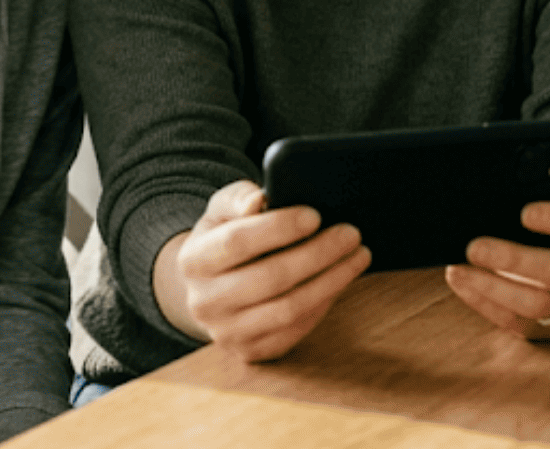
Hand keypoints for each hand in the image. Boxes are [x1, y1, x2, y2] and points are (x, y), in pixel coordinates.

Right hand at [153, 180, 370, 362]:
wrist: (208, 290)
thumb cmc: (222, 241)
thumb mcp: (220, 212)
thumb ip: (238, 198)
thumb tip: (258, 201)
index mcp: (192, 260)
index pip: (237, 241)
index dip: (279, 228)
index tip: (315, 215)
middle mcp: (204, 302)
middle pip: (270, 277)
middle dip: (317, 253)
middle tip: (350, 234)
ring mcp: (226, 332)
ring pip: (288, 308)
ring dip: (331, 281)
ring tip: (357, 256)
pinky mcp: (250, 352)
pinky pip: (295, 330)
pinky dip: (323, 304)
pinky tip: (339, 281)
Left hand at [443, 193, 549, 339]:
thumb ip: (531, 212)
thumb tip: (483, 209)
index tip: (524, 213)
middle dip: (513, 259)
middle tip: (475, 247)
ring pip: (538, 305)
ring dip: (493, 287)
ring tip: (460, 269)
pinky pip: (516, 322)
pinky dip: (483, 302)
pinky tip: (462, 283)